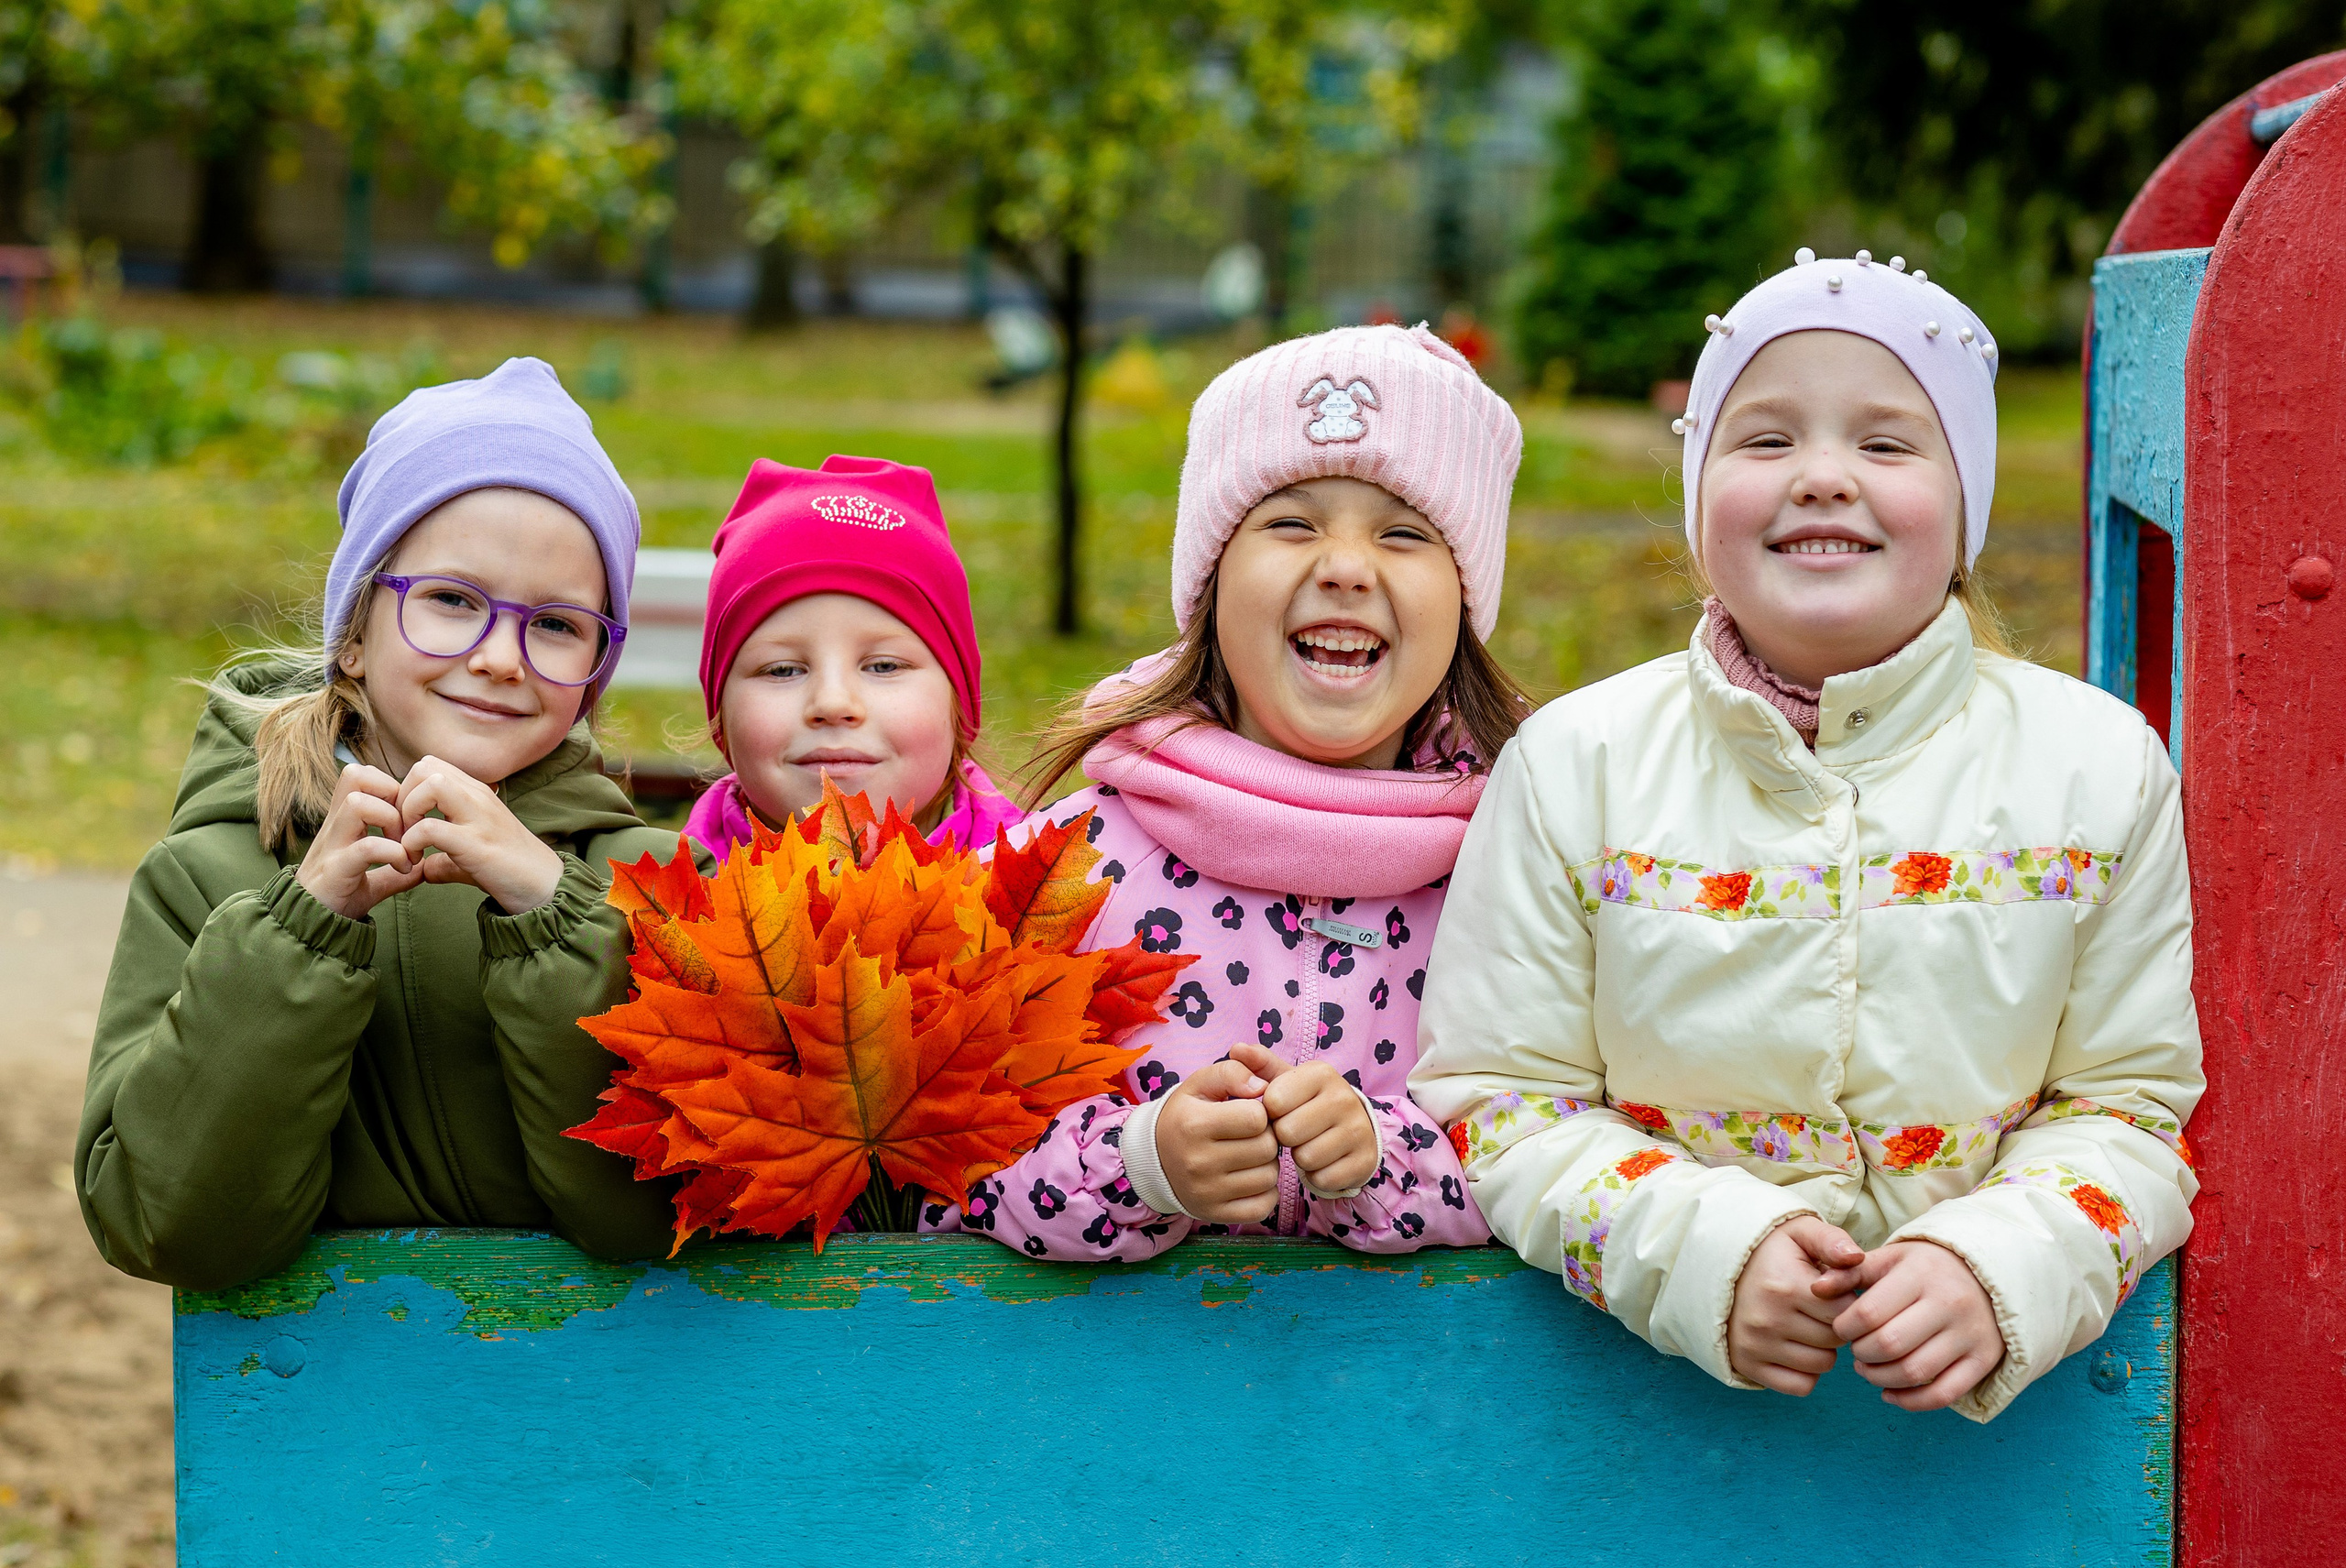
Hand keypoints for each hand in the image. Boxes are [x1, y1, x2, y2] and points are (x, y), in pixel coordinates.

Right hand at [296, 764, 424, 920]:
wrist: (307, 928)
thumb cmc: (337, 897)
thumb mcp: (371, 878)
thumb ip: (395, 870)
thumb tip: (424, 867)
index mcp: (343, 822)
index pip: (360, 775)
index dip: (389, 785)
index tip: (407, 815)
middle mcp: (335, 826)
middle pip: (355, 776)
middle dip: (391, 793)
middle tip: (408, 825)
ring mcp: (332, 846)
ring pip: (358, 804)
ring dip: (391, 820)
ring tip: (405, 846)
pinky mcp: (335, 870)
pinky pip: (366, 847)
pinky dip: (393, 853)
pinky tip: (404, 869)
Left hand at [394, 755, 564, 914]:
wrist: (545, 887)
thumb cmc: (510, 870)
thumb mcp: (472, 855)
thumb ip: (444, 858)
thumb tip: (422, 869)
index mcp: (476, 793)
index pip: (429, 766)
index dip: (406, 791)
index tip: (405, 825)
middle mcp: (478, 797)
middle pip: (423, 768)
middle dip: (401, 799)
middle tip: (401, 833)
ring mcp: (479, 817)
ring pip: (429, 785)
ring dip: (407, 814)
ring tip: (408, 844)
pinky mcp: (476, 843)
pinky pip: (428, 828)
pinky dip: (411, 845)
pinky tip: (415, 863)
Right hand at [1155, 1058, 1279, 1223]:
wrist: (1152, 1159)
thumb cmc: (1185, 1116)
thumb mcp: (1200, 1084)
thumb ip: (1232, 1072)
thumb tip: (1263, 1086)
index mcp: (1195, 1124)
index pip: (1257, 1117)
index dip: (1260, 1112)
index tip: (1248, 1113)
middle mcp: (1198, 1162)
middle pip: (1267, 1148)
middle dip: (1267, 1137)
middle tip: (1251, 1136)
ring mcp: (1206, 1192)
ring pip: (1269, 1177)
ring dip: (1267, 1164)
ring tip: (1248, 1156)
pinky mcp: (1214, 1215)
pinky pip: (1263, 1206)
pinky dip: (1265, 1193)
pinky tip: (1249, 1178)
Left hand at [1229, 1043, 1378, 1195]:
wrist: (1352, 1129)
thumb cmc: (1306, 1103)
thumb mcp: (1285, 1081)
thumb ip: (1258, 1064)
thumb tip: (1237, 1049)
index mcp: (1321, 1073)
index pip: (1273, 1101)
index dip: (1270, 1113)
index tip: (1281, 1111)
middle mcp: (1345, 1098)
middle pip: (1288, 1132)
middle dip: (1284, 1137)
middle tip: (1294, 1132)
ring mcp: (1359, 1130)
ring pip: (1305, 1158)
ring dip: (1300, 1158)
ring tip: (1308, 1145)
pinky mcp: (1364, 1161)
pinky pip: (1323, 1179)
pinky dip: (1317, 1176)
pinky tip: (1323, 1162)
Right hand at [1728, 1215, 1865, 1395]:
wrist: (1717, 1268)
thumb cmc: (1770, 1252)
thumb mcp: (1799, 1232)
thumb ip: (1832, 1240)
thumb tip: (1856, 1258)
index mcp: (1784, 1286)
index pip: (1846, 1311)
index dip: (1848, 1301)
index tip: (1833, 1291)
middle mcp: (1767, 1319)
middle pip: (1835, 1340)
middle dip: (1835, 1325)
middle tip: (1818, 1308)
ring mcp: (1755, 1346)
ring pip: (1822, 1365)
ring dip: (1822, 1348)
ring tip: (1806, 1325)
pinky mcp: (1747, 1365)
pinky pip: (1802, 1386)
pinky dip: (1806, 1372)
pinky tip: (1796, 1347)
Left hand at [1822, 1240, 2004, 1410]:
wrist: (1987, 1274)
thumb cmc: (1925, 1267)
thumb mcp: (1889, 1258)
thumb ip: (1849, 1273)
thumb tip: (1815, 1289)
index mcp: (1921, 1274)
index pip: (1870, 1312)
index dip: (1845, 1328)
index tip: (1841, 1329)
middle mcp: (1950, 1303)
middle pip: (1890, 1345)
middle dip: (1861, 1354)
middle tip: (1855, 1351)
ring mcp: (1970, 1334)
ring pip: (1914, 1373)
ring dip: (1879, 1379)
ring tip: (1867, 1369)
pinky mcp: (1983, 1360)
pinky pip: (1943, 1394)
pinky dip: (1910, 1402)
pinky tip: (1889, 1393)